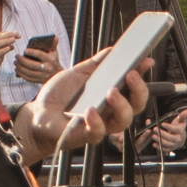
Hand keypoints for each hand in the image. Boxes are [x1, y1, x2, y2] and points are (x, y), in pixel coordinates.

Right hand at [0, 29, 18, 66]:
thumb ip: (4, 50)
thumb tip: (12, 46)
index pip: (0, 36)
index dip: (9, 33)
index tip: (18, 34)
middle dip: (8, 34)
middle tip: (17, 33)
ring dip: (6, 40)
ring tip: (14, 39)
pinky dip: (3, 50)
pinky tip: (9, 48)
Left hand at [13, 41, 59, 84]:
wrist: (58, 76)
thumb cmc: (53, 61)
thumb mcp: (54, 53)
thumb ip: (53, 44)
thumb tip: (54, 36)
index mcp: (50, 60)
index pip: (40, 55)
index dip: (32, 52)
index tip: (25, 50)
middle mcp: (47, 68)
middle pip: (33, 65)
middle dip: (23, 60)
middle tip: (16, 56)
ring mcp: (43, 76)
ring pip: (29, 72)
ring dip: (20, 67)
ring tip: (15, 62)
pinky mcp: (39, 81)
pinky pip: (28, 78)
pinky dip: (21, 74)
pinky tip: (17, 70)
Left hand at [13, 52, 150, 159]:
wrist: (39, 113)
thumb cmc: (60, 96)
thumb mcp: (78, 74)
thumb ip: (96, 64)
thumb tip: (113, 50)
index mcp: (111, 96)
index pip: (133, 86)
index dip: (142, 74)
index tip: (146, 60)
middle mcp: (110, 111)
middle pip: (136, 105)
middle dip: (139, 90)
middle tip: (131, 75)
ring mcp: (101, 124)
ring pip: (123, 121)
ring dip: (121, 106)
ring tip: (111, 92)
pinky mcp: (87, 135)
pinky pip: (99, 132)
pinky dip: (97, 121)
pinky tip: (90, 110)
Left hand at [149, 108, 186, 151]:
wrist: (180, 137)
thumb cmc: (178, 127)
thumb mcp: (181, 120)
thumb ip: (183, 115)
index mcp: (181, 131)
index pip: (176, 129)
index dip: (169, 127)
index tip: (162, 124)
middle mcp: (179, 139)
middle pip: (171, 138)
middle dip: (162, 134)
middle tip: (154, 129)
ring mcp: (175, 144)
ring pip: (168, 144)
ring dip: (160, 140)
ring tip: (153, 136)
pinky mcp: (171, 148)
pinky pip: (165, 149)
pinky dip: (159, 147)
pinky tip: (154, 144)